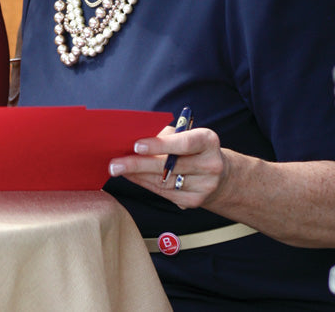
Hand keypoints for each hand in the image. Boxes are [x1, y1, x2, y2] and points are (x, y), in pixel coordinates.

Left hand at [108, 123, 228, 209]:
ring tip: (118, 168)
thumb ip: (164, 134)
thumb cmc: (193, 147)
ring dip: (138, 175)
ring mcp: (204, 186)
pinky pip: (165, 193)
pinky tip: (132, 177)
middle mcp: (210, 165)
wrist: (219, 175)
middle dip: (139, 164)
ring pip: (164, 182)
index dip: (160, 144)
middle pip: (170, 166)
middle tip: (115, 163)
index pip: (184, 143)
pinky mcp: (195, 201)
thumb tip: (132, 137)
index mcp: (208, 141)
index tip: (137, 145)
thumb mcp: (185, 134)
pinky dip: (145, 184)